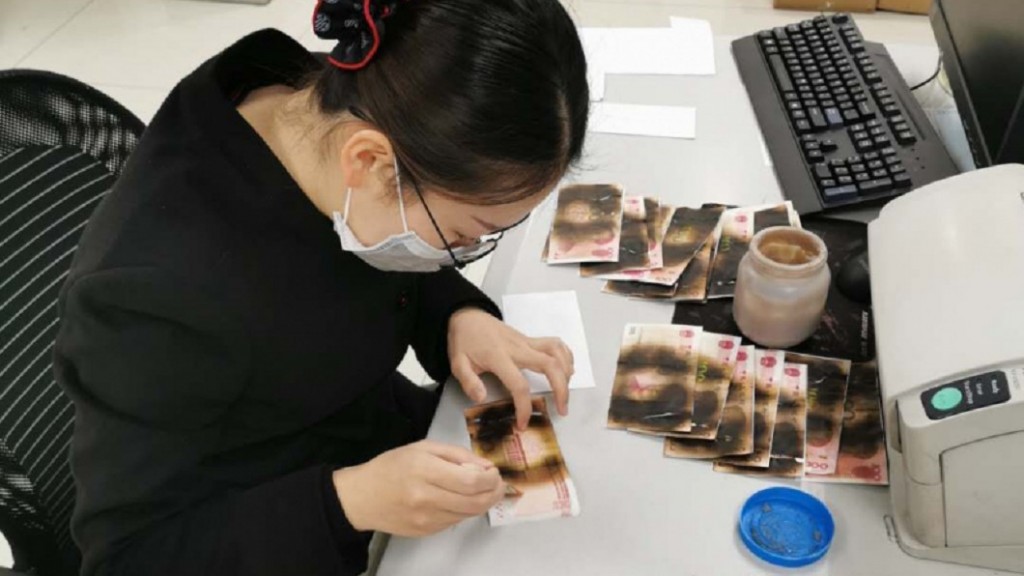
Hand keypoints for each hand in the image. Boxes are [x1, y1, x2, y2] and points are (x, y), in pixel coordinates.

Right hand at [333, 440, 503, 536]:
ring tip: (483, 491)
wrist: (362, 497)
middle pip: (475, 502)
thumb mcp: (423, 448)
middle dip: (494, 493)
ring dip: (483, 502)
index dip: (491, 479)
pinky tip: (459, 500)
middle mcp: (426, 497)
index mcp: (425, 470)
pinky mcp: (425, 531)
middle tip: (498, 484)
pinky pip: (455, 521)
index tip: (495, 473)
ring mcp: (426, 518)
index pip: (471, 481)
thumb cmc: (392, 467)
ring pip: (468, 514)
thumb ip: (457, 455)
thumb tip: (485, 466)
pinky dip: (464, 510)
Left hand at [447, 308, 573, 428]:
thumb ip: (468, 381)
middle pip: (549, 365)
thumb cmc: (463, 342)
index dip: (524, 408)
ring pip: (556, 351)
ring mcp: (526, 342)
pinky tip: (566, 370)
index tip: (523, 424)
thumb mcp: (457, 363)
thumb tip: (481, 398)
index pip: (519, 385)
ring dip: (566, 372)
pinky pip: (554, 344)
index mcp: (498, 357)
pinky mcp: (530, 339)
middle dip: (561, 389)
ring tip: (565, 392)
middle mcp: (517, 348)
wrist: (467, 316)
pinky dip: (565, 356)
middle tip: (562, 409)